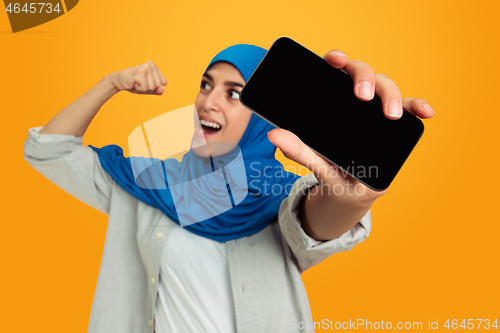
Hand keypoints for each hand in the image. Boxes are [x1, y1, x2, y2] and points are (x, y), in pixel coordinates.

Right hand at [108, 60, 166, 94]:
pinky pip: (144, 88)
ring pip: (152, 87)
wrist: (119, 81)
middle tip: (140, 83)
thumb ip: (157, 90)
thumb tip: (162, 89)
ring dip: (143, 89)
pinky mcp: (139, 72)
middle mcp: (151, 65)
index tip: (145, 83)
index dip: (154, 87)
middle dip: (148, 89)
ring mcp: (146, 67)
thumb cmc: (135, 84)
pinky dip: (138, 89)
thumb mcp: (148, 89)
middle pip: (158, 85)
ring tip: (136, 83)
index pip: (163, 83)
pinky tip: (133, 83)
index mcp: (155, 67)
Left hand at [267, 49, 434, 205]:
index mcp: (333, 102)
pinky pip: (409, 111)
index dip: (336, 60)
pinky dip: (417, 107)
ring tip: (391, 113)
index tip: (334, 60)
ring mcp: (375, 112)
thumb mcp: (316, 164)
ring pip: (386, 88)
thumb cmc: (331, 172)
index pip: (335, 72)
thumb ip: (298, 150)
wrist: (349, 195)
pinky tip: (425, 112)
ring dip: (392, 96)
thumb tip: (275, 135)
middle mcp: (355, 102)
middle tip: (361, 96)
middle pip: (363, 75)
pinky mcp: (394, 126)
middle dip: (365, 79)